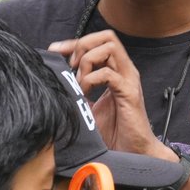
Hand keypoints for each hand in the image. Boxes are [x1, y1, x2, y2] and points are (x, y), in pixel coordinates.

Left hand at [49, 30, 173, 160]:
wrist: (134, 152)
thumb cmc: (115, 132)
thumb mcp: (89, 108)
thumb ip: (78, 92)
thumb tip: (56, 83)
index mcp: (116, 71)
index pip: (97, 42)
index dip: (74, 42)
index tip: (55, 51)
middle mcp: (124, 71)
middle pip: (106, 36)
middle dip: (83, 45)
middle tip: (71, 66)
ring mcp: (128, 80)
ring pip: (109, 47)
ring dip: (87, 61)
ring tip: (80, 82)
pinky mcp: (128, 93)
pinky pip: (108, 74)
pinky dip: (91, 80)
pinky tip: (86, 94)